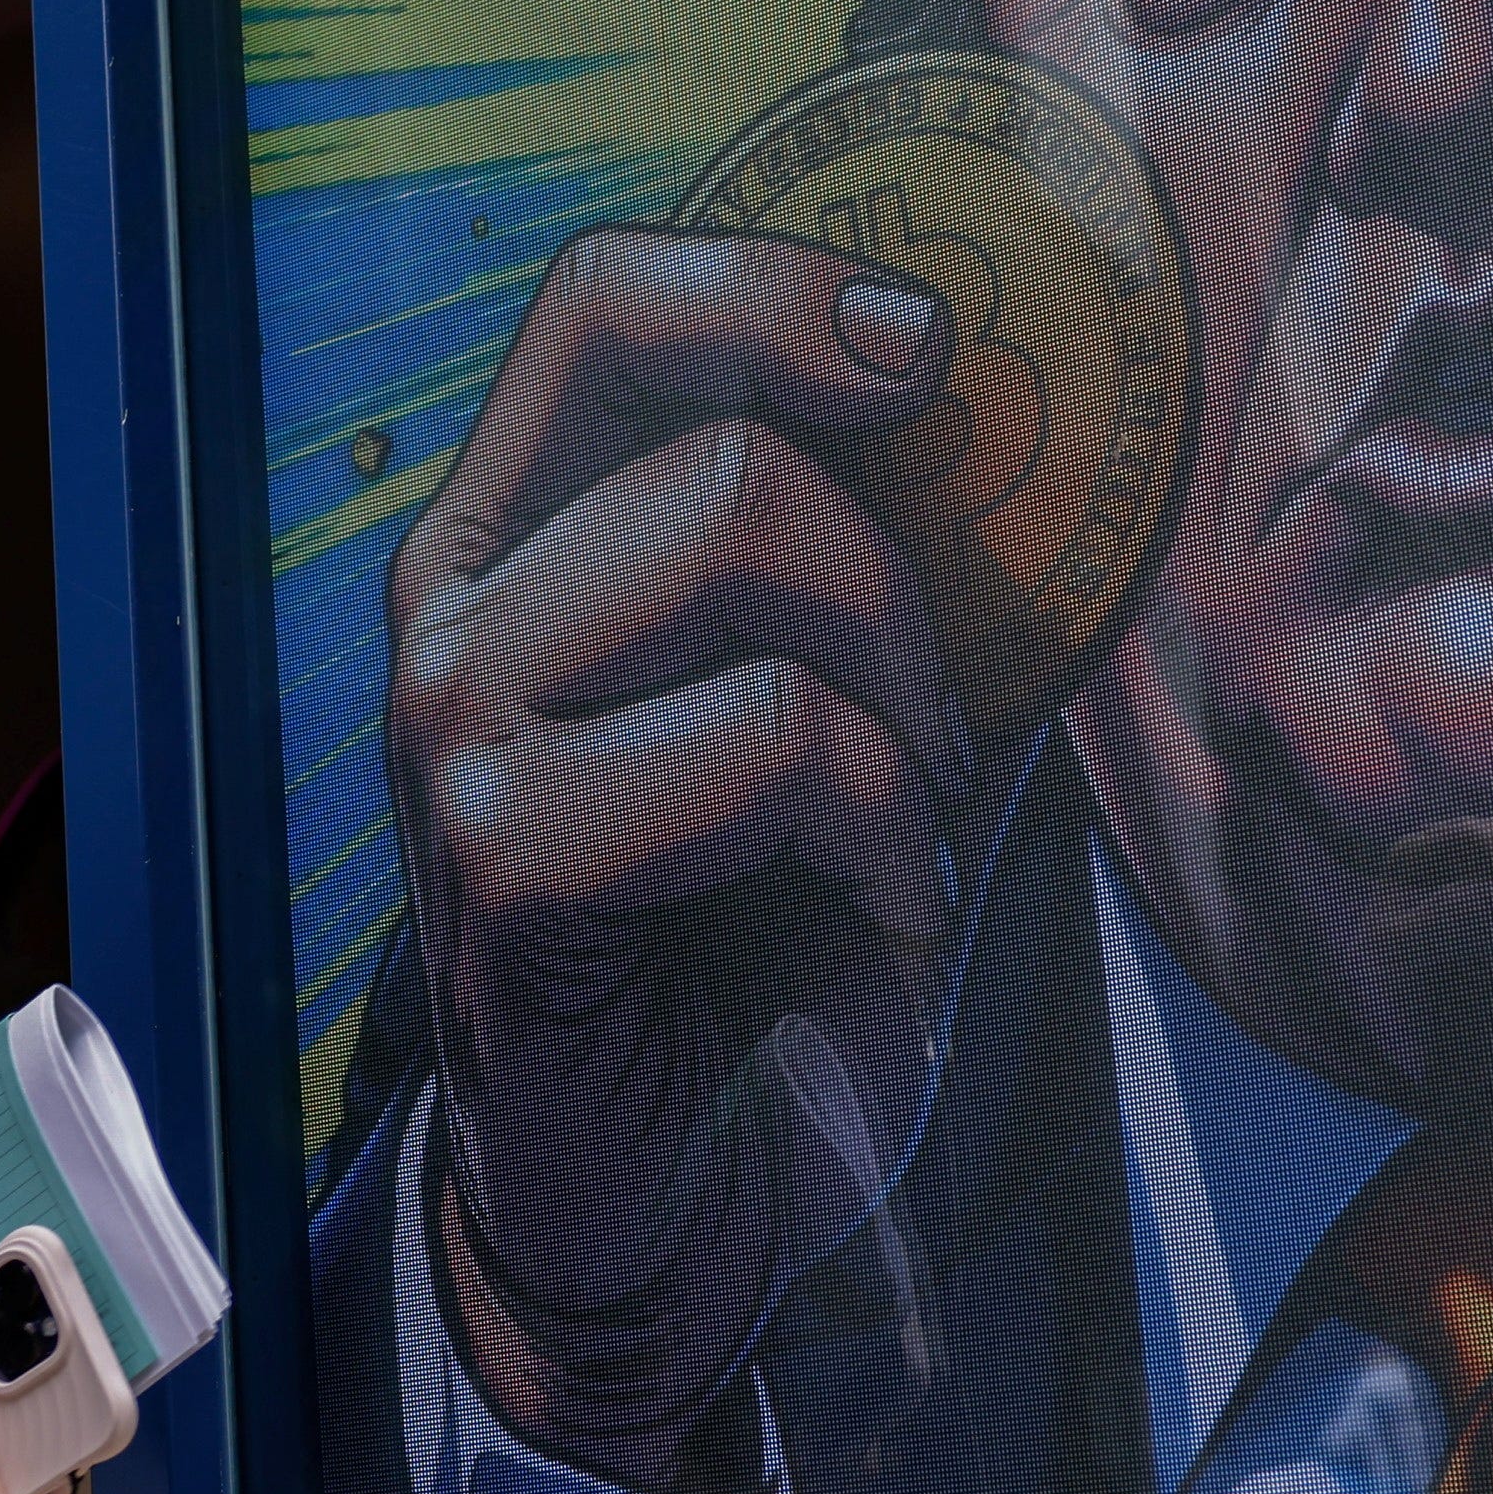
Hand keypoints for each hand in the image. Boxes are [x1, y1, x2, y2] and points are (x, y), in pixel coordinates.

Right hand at [381, 230, 969, 1493]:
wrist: (679, 1210)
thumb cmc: (762, 945)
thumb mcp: (838, 704)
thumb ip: (881, 554)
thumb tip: (1038, 405)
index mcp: (518, 529)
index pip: (602, 296)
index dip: (774, 283)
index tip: (929, 348)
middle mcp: (454, 603)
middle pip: (725, 437)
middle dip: (904, 585)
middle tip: (932, 733)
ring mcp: (454, 728)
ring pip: (740, 541)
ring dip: (900, 703)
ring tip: (895, 823)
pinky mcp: (503, 860)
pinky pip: (770, 741)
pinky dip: (882, 830)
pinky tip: (870, 912)